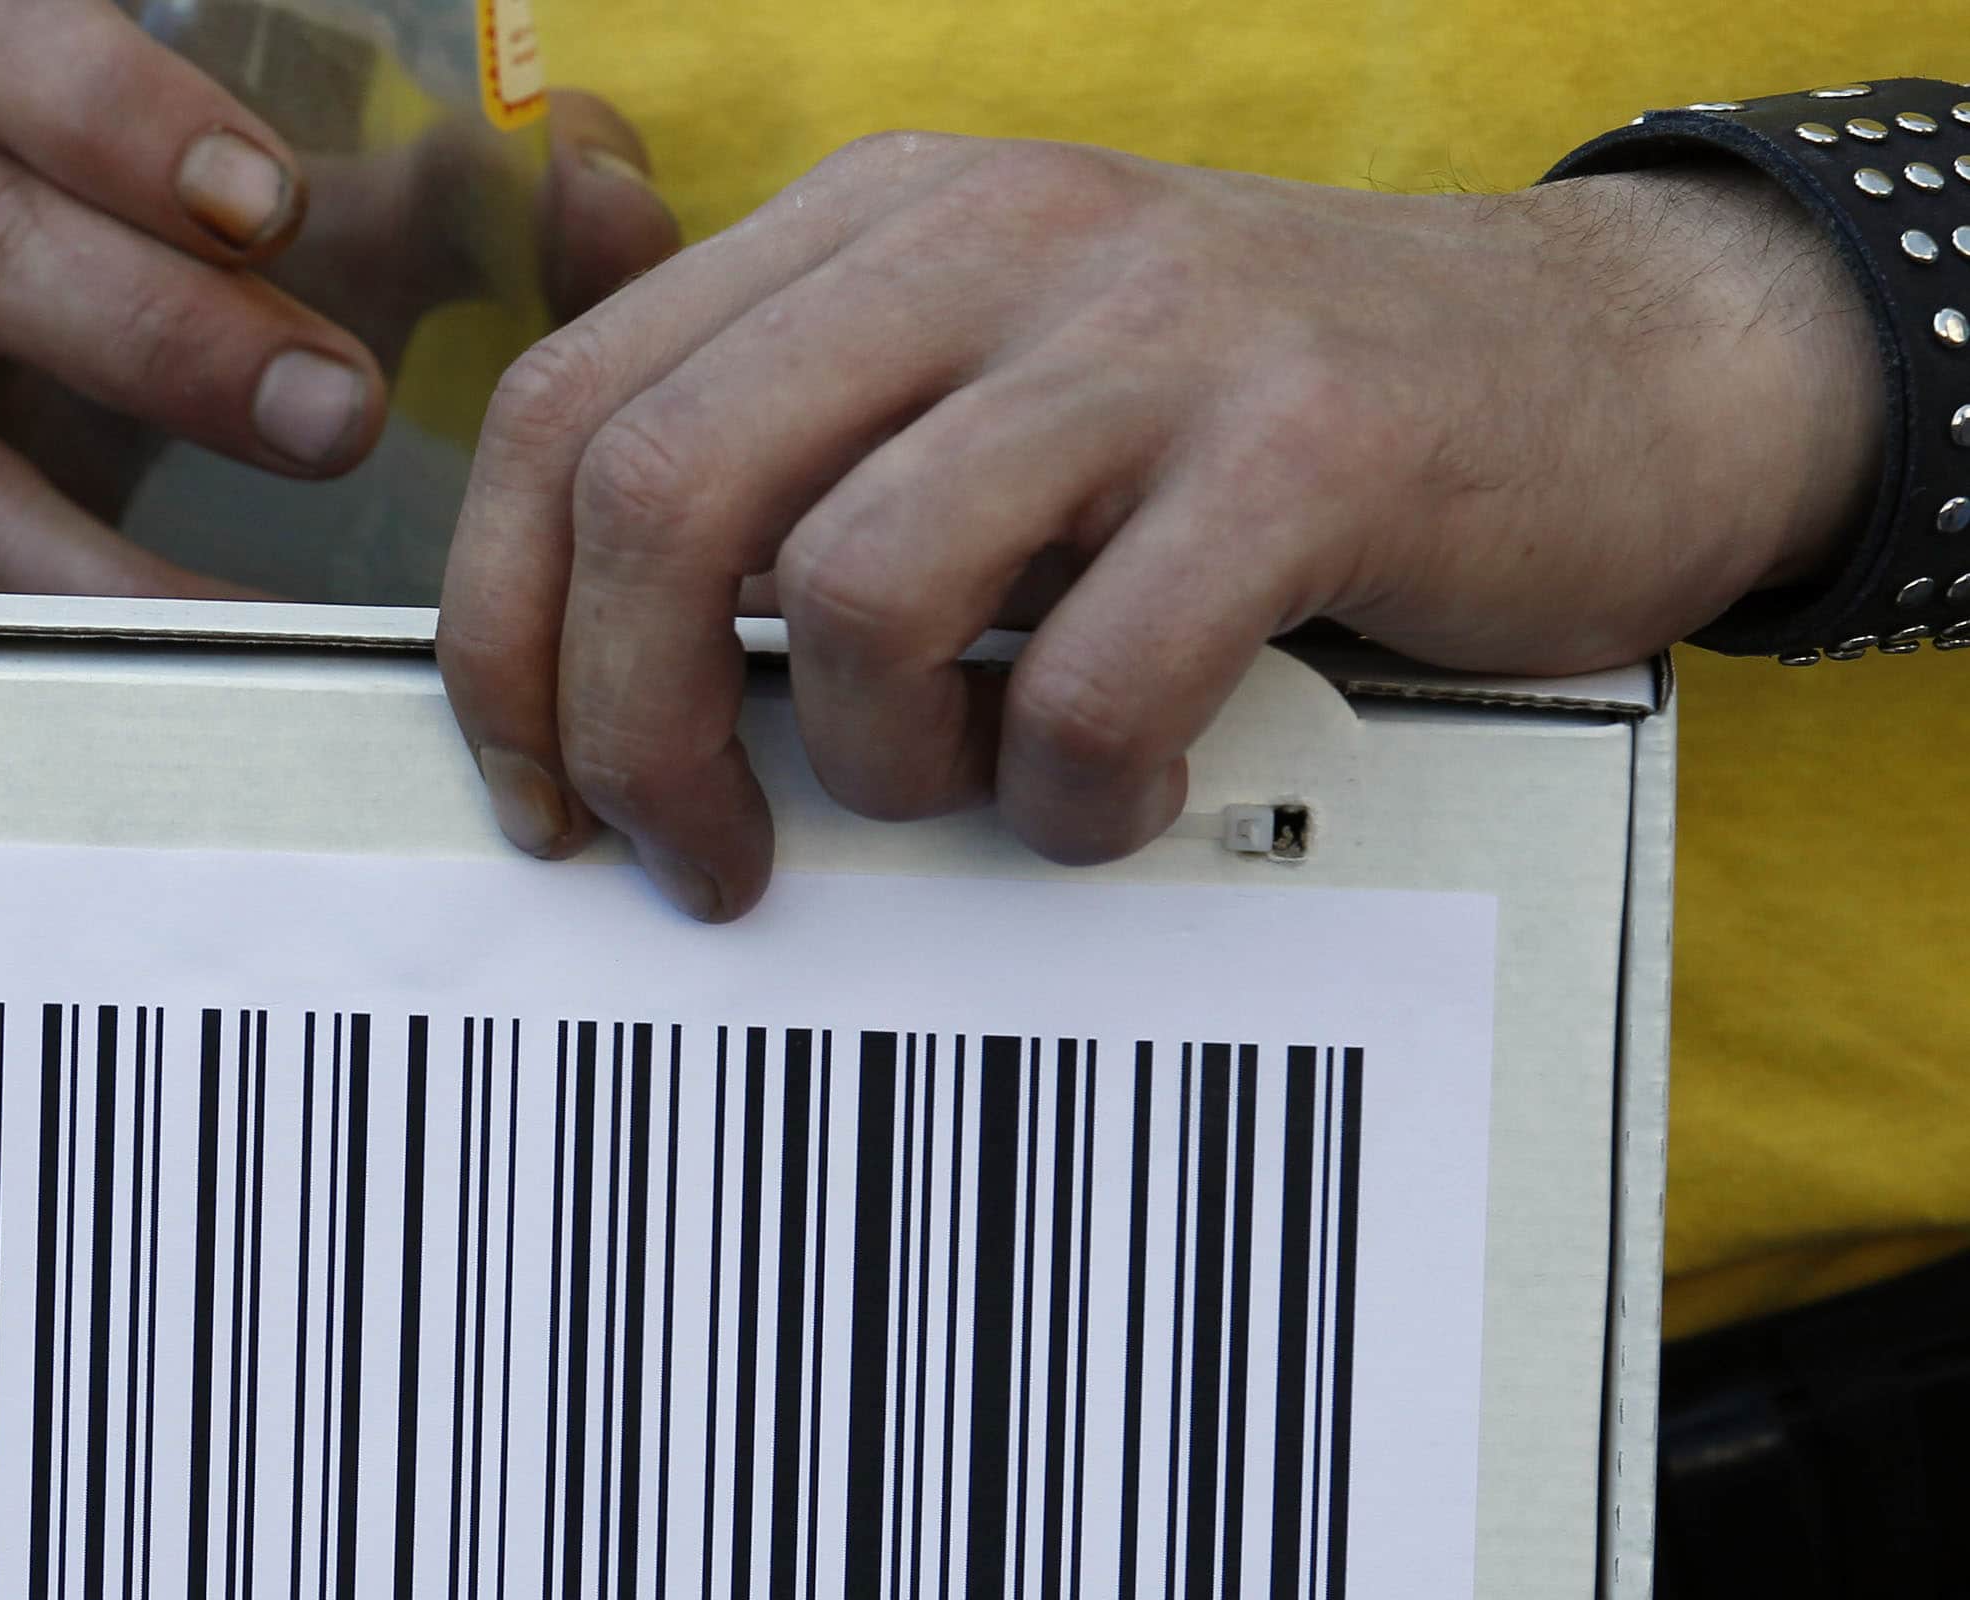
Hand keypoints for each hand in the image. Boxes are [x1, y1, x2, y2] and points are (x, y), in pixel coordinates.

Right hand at [0, 0, 676, 593]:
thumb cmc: (131, 306)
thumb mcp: (279, 238)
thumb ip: (456, 201)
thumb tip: (604, 191)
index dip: (128, 116)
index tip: (272, 206)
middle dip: (163, 340)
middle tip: (342, 417)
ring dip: (94, 561)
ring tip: (248, 624)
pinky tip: (121, 711)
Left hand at [434, 141, 1880, 917]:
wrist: (1616, 370)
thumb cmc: (1251, 429)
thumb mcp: (989, 378)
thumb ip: (783, 428)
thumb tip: (543, 542)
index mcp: (871, 221)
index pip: (568, 409)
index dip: (500, 630)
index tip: (537, 789)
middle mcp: (986, 235)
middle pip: (662, 492)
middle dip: (634, 727)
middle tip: (701, 860)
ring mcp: (1151, 329)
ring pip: (861, 589)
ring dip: (879, 769)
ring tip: (969, 792)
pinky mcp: (1309, 446)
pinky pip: (1092, 681)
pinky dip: (1074, 799)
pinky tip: (1119, 792)